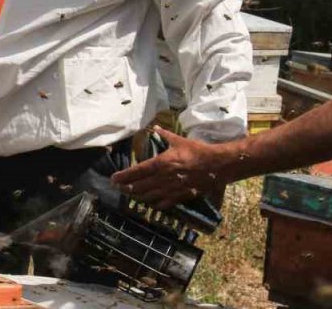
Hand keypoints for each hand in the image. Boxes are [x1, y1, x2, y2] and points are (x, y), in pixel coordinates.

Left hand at [111, 127, 226, 208]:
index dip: (124, 176)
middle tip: (118, 187)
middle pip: (139, 186)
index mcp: (161, 163)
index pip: (137, 171)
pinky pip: (164, 203)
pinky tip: (150, 202)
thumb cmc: (197, 151)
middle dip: (126, 188)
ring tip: (130, 194)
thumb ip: (164, 135)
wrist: (217, 165)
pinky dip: (154, 203)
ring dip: (137, 196)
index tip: (114, 179)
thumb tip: (155, 127)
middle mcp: (164, 178)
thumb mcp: (179, 140)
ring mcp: (172, 189)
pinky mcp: (181, 196)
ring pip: (149, 196)